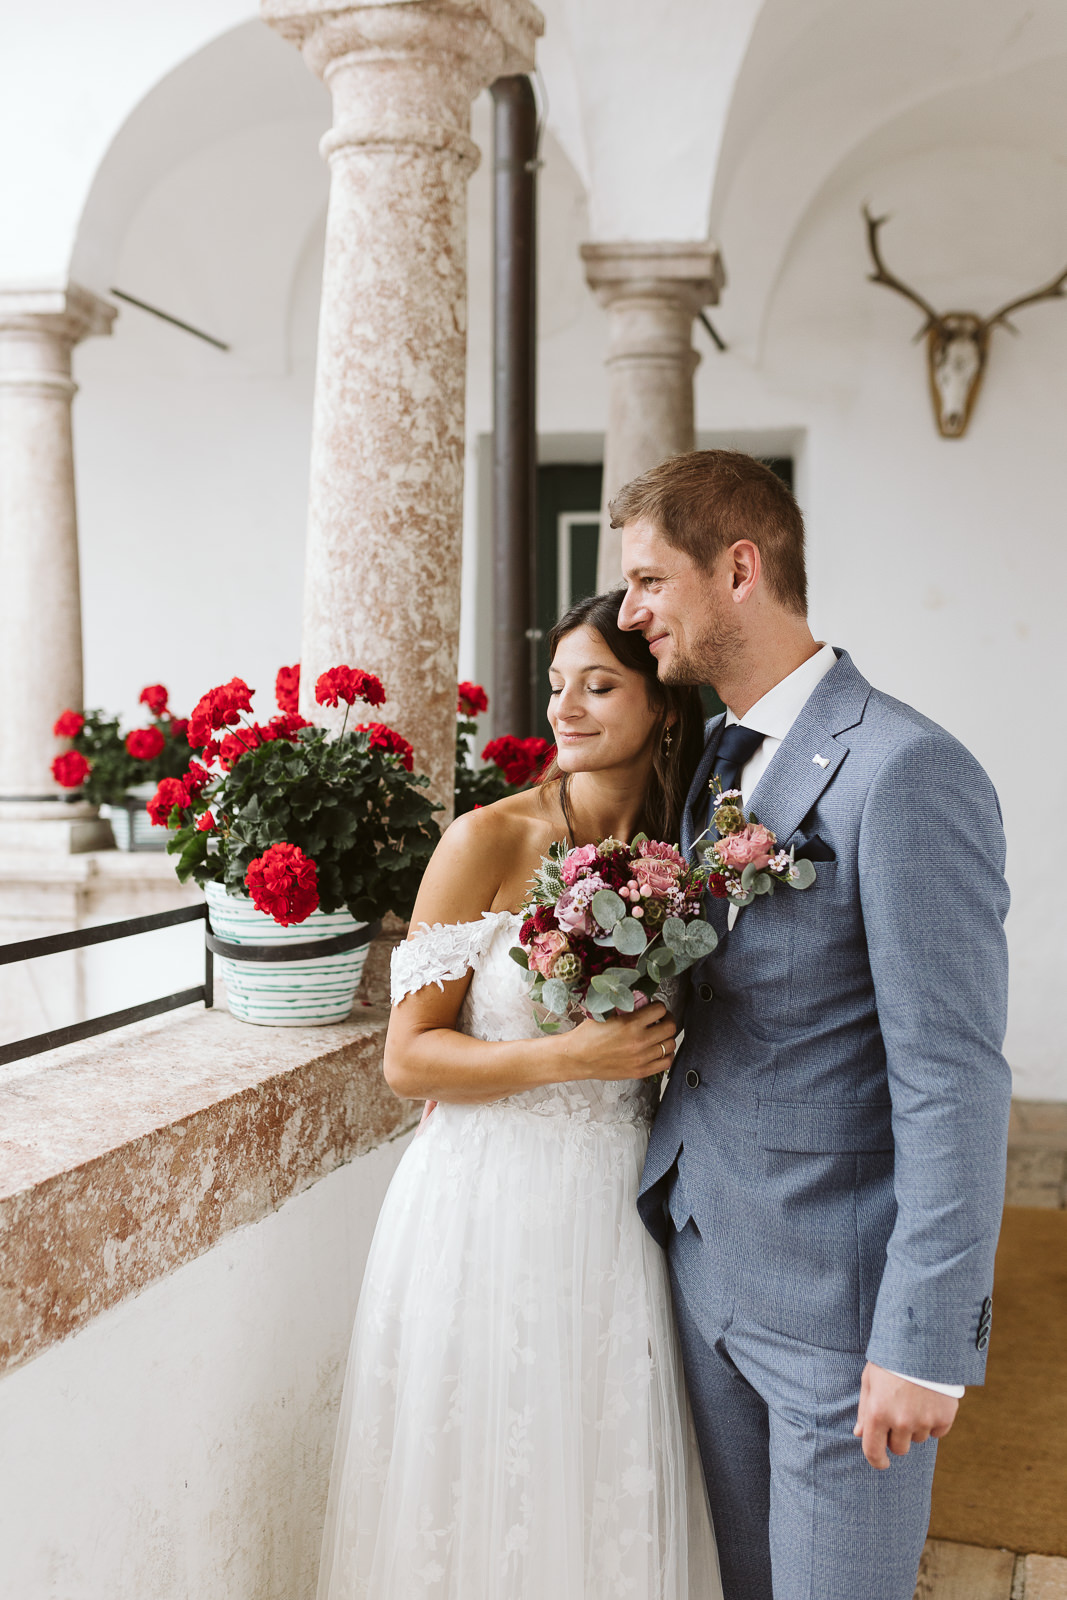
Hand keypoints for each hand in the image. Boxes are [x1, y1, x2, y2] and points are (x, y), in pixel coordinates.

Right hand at [556, 1002, 675, 1082]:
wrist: (576, 1058)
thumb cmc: (588, 1035)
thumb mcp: (606, 1014)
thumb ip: (626, 1008)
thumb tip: (642, 1001)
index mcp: (630, 1024)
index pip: (660, 1010)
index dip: (659, 1006)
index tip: (655, 1008)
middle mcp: (639, 1042)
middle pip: (670, 1027)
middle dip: (667, 1019)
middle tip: (661, 1019)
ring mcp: (641, 1058)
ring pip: (670, 1045)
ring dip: (667, 1037)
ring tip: (659, 1034)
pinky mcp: (639, 1071)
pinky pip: (665, 1063)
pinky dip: (666, 1054)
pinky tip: (659, 1049)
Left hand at [853, 1362, 958, 1469]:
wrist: (923, 1342)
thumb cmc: (891, 1360)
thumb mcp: (870, 1380)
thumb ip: (865, 1410)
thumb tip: (859, 1434)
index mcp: (877, 1412)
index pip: (874, 1451)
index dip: (877, 1461)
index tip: (881, 1463)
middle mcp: (900, 1421)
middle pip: (899, 1449)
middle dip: (897, 1437)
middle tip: (899, 1415)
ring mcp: (924, 1421)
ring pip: (918, 1439)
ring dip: (916, 1426)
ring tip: (914, 1399)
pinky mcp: (944, 1417)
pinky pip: (937, 1432)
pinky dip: (934, 1422)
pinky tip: (930, 1401)